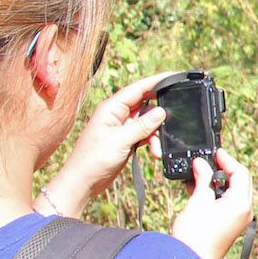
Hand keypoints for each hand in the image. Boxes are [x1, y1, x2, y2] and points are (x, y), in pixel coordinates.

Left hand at [41, 71, 173, 215]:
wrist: (83, 182)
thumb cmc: (93, 159)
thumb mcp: (120, 140)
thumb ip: (142, 125)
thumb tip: (161, 112)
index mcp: (111, 108)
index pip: (137, 88)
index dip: (156, 81)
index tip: (174, 76)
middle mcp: (117, 114)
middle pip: (145, 104)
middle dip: (159, 114)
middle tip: (173, 119)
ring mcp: (121, 127)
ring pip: (147, 122)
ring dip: (155, 134)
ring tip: (156, 148)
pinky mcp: (125, 140)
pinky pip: (144, 135)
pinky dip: (151, 142)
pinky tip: (154, 152)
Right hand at [171, 149, 253, 258]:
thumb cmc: (195, 235)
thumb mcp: (198, 201)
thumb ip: (202, 179)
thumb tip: (201, 164)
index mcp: (241, 204)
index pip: (240, 173)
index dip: (227, 160)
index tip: (216, 153)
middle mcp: (244, 211)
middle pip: (241, 182)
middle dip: (225, 170)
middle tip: (209, 162)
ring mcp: (238, 220)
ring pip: (233, 192)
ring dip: (218, 182)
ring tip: (199, 175)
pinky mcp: (229, 225)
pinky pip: (227, 203)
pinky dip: (216, 194)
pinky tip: (198, 189)